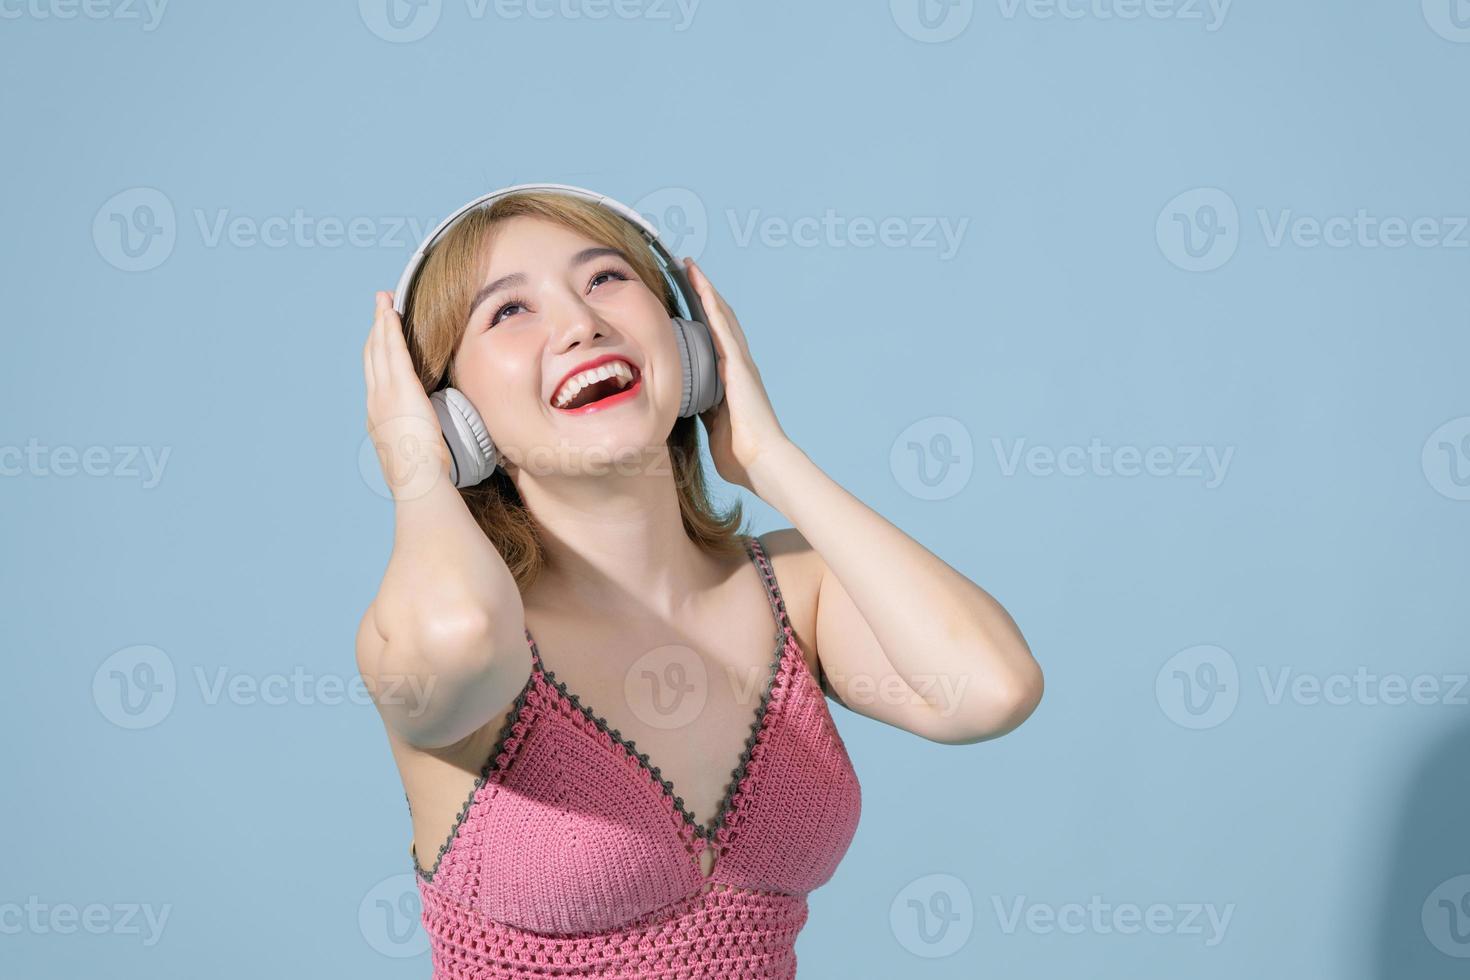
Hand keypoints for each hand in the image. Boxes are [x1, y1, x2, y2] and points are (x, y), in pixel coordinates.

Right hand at [363, 291, 450, 499]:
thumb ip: (416, 437)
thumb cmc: (421, 476)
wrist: (417, 483)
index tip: (380, 333)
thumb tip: (427, 437)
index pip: (375, 375)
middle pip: (372, 355)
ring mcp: (384, 394)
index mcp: (378, 416)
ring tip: (384, 300)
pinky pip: (394, 351)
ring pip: (380, 348)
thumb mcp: (414, 452)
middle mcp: (375, 401)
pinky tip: (392, 312)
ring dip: (381, 321)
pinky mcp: (401, 389)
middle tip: (379, 305)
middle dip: (375, 328)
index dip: (376, 351)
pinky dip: (391, 329)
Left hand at [682, 258, 792, 494]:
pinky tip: (701, 286)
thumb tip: (684, 407)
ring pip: (721, 317)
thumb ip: (702, 411)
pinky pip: (723, 329)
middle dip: (704, 293)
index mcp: (731, 380)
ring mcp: (740, 364)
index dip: (702, 315)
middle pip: (719, 320)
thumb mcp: (713, 427)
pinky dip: (711, 305)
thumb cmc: (741, 454)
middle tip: (688, 269)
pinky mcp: (738, 367)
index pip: (714, 339)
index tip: (687, 295)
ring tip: (690, 266)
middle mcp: (738, 366)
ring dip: (706, 290)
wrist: (762, 463)